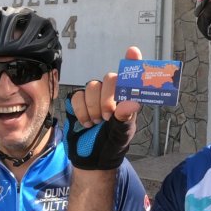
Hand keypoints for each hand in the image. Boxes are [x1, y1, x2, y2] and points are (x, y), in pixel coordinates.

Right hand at [63, 47, 140, 170]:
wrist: (91, 159)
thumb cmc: (112, 145)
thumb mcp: (122, 135)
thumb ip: (125, 119)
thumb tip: (130, 104)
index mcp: (128, 99)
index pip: (132, 76)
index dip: (133, 62)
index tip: (132, 51)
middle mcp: (112, 93)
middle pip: (110, 78)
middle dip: (107, 98)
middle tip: (107, 117)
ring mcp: (95, 96)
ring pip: (92, 86)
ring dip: (93, 107)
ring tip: (97, 122)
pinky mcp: (79, 101)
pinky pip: (77, 95)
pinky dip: (81, 110)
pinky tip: (86, 122)